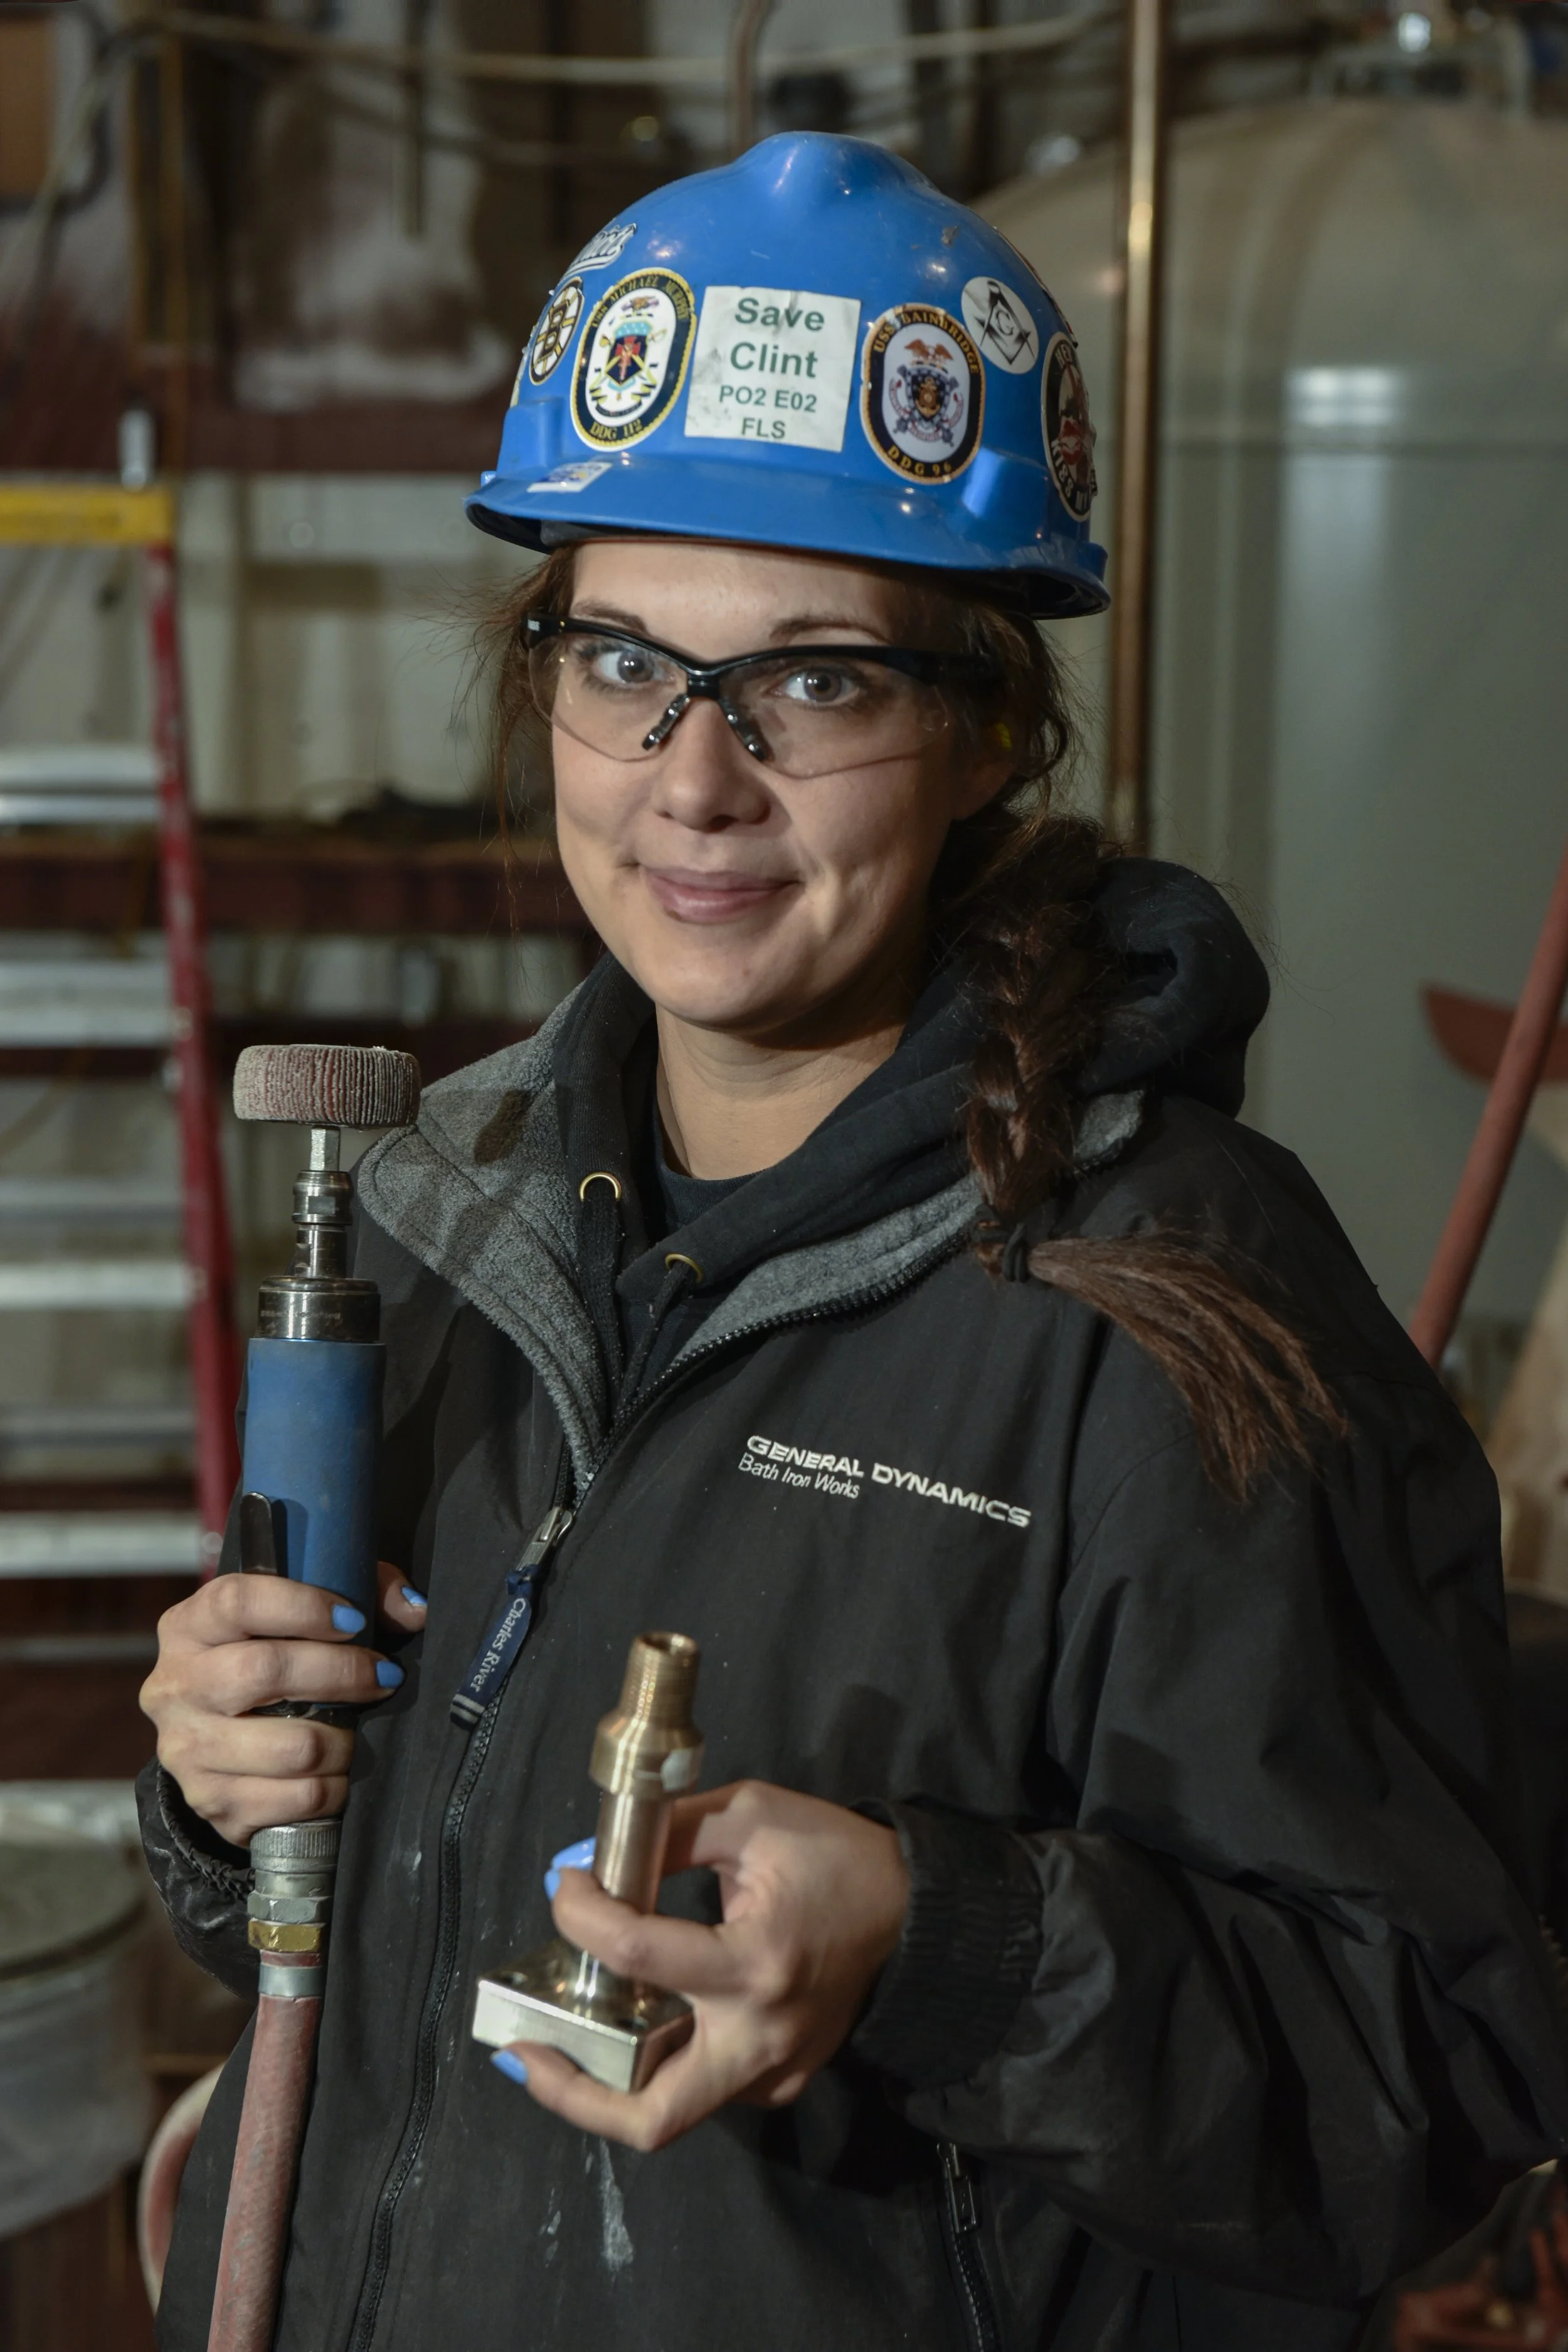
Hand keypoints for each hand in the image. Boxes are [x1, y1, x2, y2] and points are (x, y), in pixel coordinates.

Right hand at [140, 1561, 424, 1845]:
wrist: (219, 1743)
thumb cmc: (274, 1660)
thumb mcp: (307, 1614)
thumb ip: (364, 1594)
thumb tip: (415, 1611)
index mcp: (189, 1627)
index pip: (237, 1602)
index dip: (303, 1606)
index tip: (354, 1620)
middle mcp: (175, 1686)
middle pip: (263, 1671)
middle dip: (340, 1673)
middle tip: (383, 1677)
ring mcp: (185, 1750)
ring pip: (289, 1747)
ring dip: (344, 1740)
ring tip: (358, 1731)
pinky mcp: (209, 1803)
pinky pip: (293, 1800)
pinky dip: (332, 1788)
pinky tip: (337, 1771)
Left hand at [497, 1780, 908, 2150]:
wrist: (915, 1909)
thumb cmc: (833, 1854)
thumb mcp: (750, 1815)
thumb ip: (669, 1832)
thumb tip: (591, 1859)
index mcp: (754, 1963)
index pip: (637, 1955)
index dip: (581, 1916)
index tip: (562, 1883)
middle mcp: (761, 2039)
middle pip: (649, 2116)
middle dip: (568, 2091)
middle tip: (519, 2045)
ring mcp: (774, 2072)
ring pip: (671, 2113)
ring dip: (606, 2082)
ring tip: (558, 2038)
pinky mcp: (782, 2082)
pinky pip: (705, 2091)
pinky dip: (659, 2064)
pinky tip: (633, 2024)